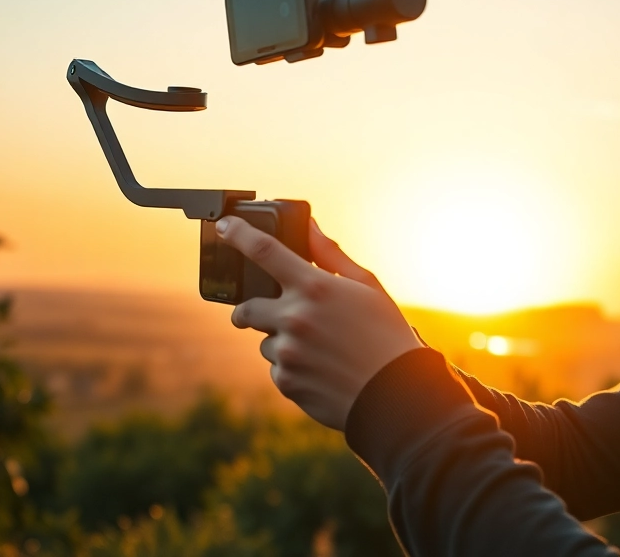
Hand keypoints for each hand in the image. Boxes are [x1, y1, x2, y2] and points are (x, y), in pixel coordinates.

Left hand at [215, 215, 422, 429]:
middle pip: (245, 307)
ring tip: (319, 349)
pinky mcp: (286, 381)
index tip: (224, 227)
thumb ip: (331, 254)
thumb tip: (309, 226)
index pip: (262, 251)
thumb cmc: (386, 334)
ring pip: (264, 341)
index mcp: (314, 287)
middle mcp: (294, 317)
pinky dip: (292, 367)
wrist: (396, 393)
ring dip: (281, 341)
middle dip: (249, 310)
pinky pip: (276, 368)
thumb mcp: (367, 286)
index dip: (236, 233)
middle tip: (270, 313)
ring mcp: (287, 351)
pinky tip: (322, 369)